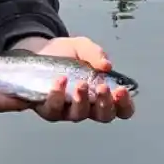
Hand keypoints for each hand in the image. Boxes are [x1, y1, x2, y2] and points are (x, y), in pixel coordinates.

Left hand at [15, 36, 135, 124]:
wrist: (38, 51)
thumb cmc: (66, 53)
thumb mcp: (83, 47)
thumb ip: (96, 54)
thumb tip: (106, 66)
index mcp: (103, 94)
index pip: (122, 108)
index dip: (125, 104)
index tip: (121, 90)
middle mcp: (88, 106)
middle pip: (103, 116)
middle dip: (105, 104)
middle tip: (101, 87)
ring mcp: (68, 110)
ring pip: (78, 115)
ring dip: (81, 101)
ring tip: (79, 83)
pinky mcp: (49, 109)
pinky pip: (53, 109)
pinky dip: (57, 95)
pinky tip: (59, 80)